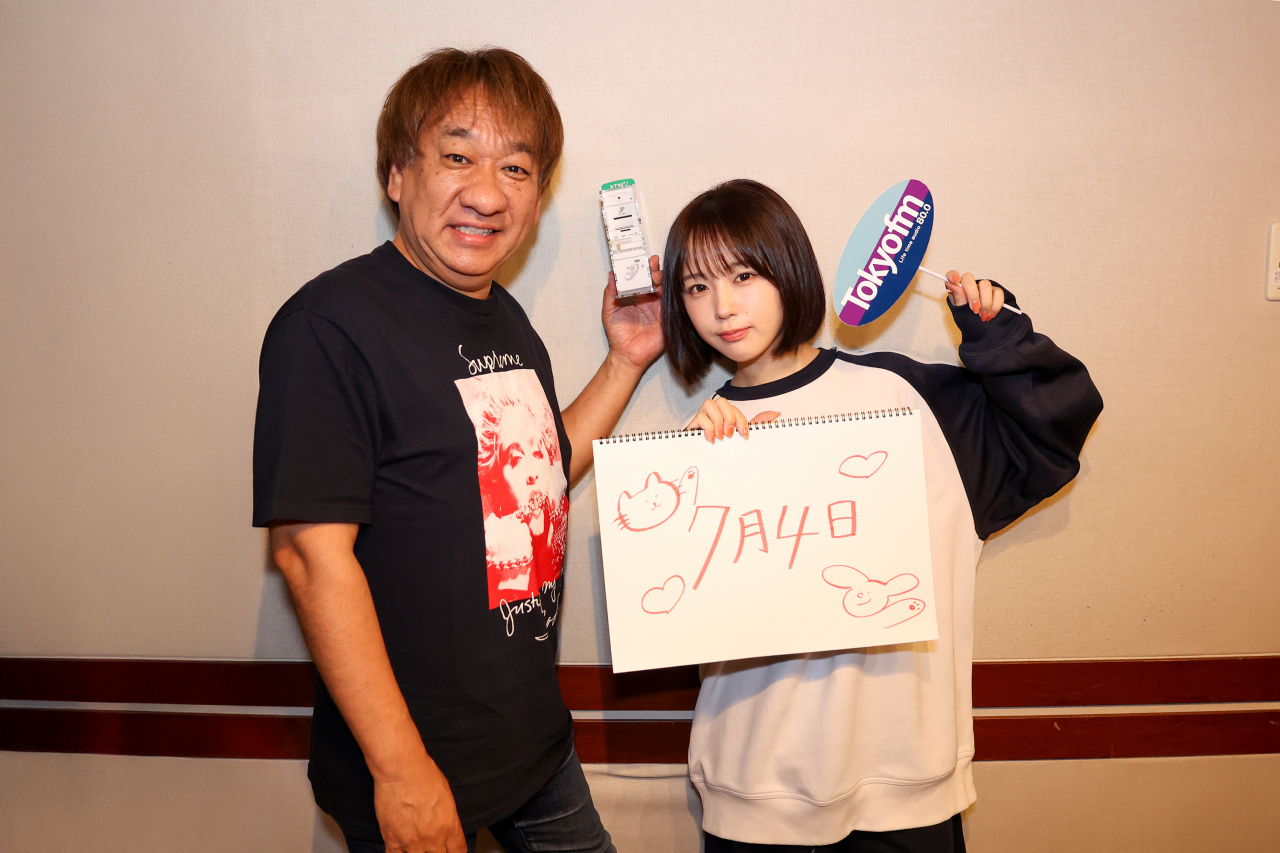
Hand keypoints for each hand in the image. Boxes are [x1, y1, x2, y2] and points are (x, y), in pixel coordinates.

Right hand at [373, 752, 467, 852]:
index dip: (455, 852)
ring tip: (416, 843)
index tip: (452, 851)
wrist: (402, 772)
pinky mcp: (392, 840)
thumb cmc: (425, 775)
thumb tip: (444, 823)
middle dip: (438, 852)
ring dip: (418, 852)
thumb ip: (447, 816)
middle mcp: (433, 838)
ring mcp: (412, 842)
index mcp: (449, 826)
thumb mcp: (447, 796)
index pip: (458, 850)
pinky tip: (401, 848)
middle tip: (433, 845)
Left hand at [602, 255, 663, 370]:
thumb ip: (610, 293)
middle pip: (655, 281)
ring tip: (656, 275)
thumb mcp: (609, 310)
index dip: (643, 268)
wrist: (627, 354)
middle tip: (653, 265)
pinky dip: (668, 293)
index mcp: (636, 297)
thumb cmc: (617, 334)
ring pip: (664, 289)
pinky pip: (670, 303)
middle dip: (655, 270)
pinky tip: (664, 288)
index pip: (642, 278)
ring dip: (662, 280)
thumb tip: (612, 274)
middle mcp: (649, 300)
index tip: (643, 260)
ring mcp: (658, 308)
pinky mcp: (666, 317)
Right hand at [687, 397, 780, 442]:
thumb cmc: (724, 449)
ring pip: (709, 404)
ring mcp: (701, 417)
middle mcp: (713, 413)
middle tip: (730, 436)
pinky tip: (712, 440)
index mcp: (724, 415)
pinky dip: (708, 428)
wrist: (704, 461)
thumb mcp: (742, 437)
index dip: (740, 420)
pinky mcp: (692, 424)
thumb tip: (777, 413)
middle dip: (729, 418)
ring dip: (718, 422)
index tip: (744, 436)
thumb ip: (757, 424)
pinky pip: (700, 417)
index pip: (734, 408)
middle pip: (722, 401)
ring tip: (721, 437)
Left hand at [944, 271, 1003, 321]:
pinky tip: (990, 315)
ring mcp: (982, 287)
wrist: (981, 328)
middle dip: (972, 295)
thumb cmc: (968, 320)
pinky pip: (998, 293)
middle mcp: (969, 286)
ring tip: (982, 316)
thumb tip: (951, 284)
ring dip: (985, 303)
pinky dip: (995, 306)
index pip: (952, 275)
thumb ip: (957, 297)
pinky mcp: (995, 292)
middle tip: (974, 310)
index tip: (955, 281)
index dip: (953, 275)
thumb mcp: (960, 311)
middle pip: (969, 278)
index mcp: (957, 289)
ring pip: (985, 285)